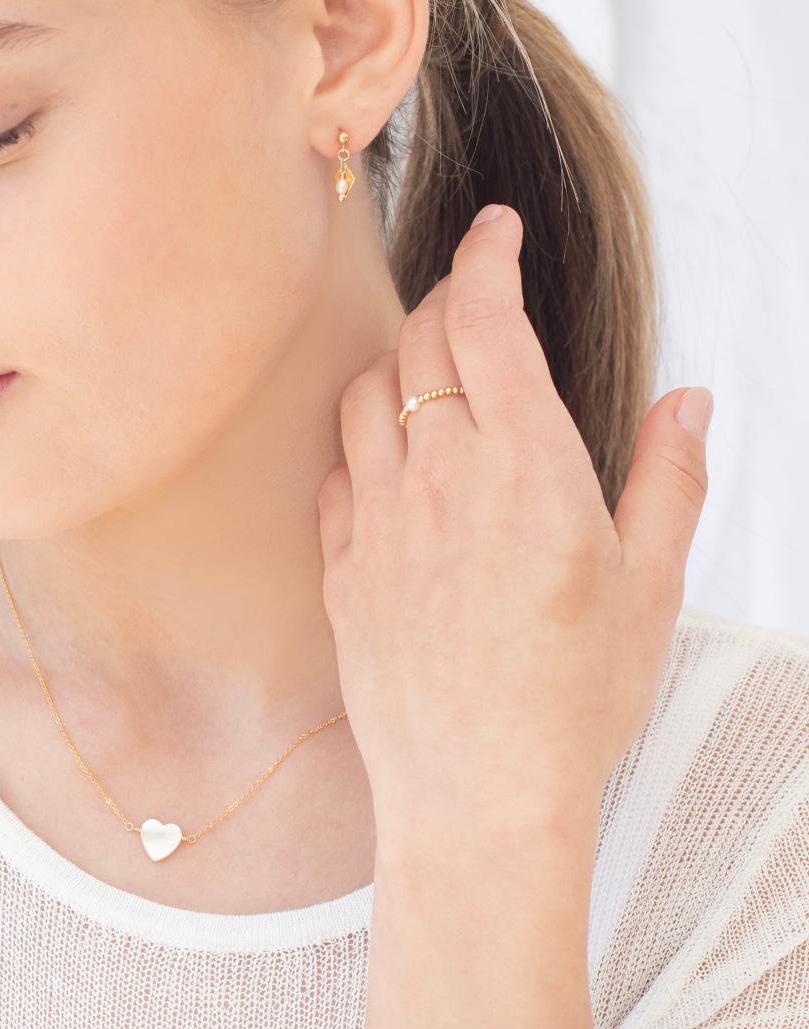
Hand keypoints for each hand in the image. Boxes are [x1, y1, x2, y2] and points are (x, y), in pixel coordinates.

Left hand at [319, 204, 709, 1028]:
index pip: (485, 319)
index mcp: (526, 467)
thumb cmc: (573, 702)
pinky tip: (391, 464)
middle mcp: (440, 476)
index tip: (496, 231)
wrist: (476, 797)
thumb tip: (691, 402)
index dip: (487, 256)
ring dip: (397, 364)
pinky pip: (336, 471)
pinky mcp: (340, 568)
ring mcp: (378, 520)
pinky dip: (361, 443)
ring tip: (431, 378)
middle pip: (418, 340)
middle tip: (476, 306)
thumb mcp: (650, 587)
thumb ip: (670, 479)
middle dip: (446, 301)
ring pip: (365, 394)